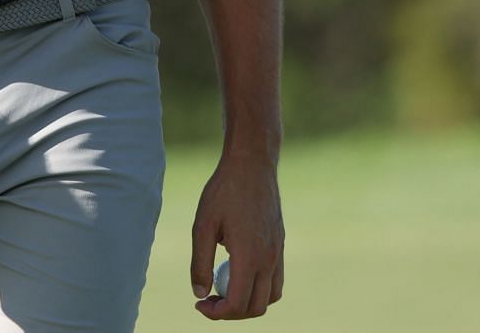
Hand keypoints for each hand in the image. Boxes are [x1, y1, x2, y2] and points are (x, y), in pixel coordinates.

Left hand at [190, 150, 284, 318]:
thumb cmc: (223, 192)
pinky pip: (275, 280)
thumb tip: (199, 293)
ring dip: (248, 303)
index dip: (217, 313)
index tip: (199, 304)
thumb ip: (199, 262)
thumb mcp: (202, 226)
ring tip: (222, 289)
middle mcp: (269, 259)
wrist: (252, 165)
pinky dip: (259, 288)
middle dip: (231, 312)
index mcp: (250, 256)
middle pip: (256, 308)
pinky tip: (236, 273)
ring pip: (270, 297)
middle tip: (208, 300)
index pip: (238, 304)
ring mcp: (278, 253)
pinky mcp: (280, 246)